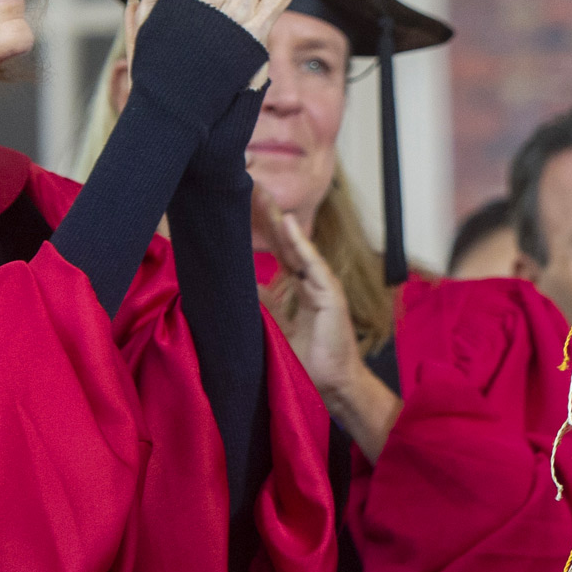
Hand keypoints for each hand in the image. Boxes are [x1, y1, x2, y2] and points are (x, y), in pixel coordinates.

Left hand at [259, 197, 399, 459]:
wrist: (331, 385)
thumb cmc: (306, 361)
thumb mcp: (274, 328)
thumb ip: (264, 305)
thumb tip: (240, 286)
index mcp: (298, 287)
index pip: (278, 250)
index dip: (262, 228)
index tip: (244, 204)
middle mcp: (310, 281)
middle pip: (286, 241)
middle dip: (268, 214)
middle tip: (249, 185)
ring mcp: (322, 285)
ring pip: (298, 246)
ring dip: (280, 221)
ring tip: (264, 195)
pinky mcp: (330, 295)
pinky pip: (312, 264)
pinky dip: (301, 244)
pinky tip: (288, 224)